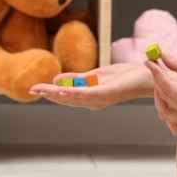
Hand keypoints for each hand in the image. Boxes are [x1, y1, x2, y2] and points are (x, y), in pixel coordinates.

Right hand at [28, 62, 150, 109]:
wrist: (144, 76)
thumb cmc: (122, 76)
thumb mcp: (96, 75)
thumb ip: (77, 78)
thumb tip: (57, 80)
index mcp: (89, 97)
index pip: (65, 97)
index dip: (49, 93)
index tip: (34, 89)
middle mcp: (92, 101)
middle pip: (66, 99)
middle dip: (48, 94)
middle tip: (32, 90)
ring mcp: (99, 98)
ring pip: (73, 97)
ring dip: (56, 94)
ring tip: (41, 90)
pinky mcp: (106, 93)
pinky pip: (87, 94)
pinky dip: (74, 92)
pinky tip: (63, 90)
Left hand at [146, 53, 176, 133]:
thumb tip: (161, 56)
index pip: (167, 88)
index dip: (156, 72)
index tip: (149, 60)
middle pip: (164, 102)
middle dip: (157, 84)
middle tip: (157, 67)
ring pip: (165, 114)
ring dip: (161, 98)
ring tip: (165, 81)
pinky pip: (174, 123)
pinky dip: (168, 112)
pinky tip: (172, 96)